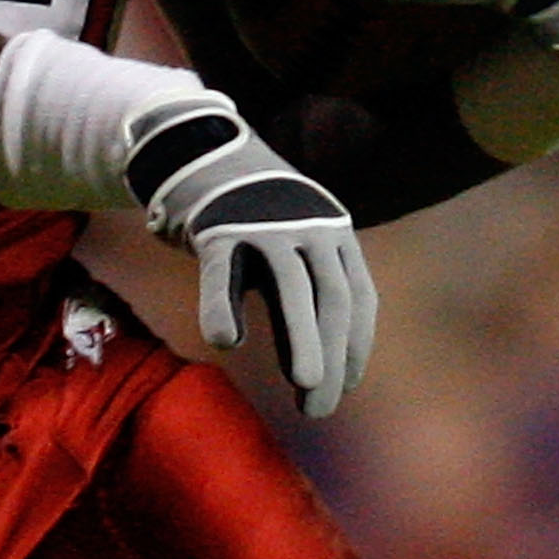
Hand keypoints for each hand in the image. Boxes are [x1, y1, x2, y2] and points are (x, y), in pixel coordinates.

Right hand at [126, 97, 374, 417]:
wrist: (200, 154)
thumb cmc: (252, 222)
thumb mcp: (287, 256)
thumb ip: (299, 306)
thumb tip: (311, 375)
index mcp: (335, 233)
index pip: (358, 298)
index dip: (355, 346)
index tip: (346, 386)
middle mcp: (309, 225)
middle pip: (332, 296)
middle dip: (334, 354)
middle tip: (322, 404)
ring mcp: (264, 222)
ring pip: (291, 285)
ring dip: (303, 337)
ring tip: (307, 383)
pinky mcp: (218, 225)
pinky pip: (223, 272)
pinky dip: (223, 307)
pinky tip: (225, 342)